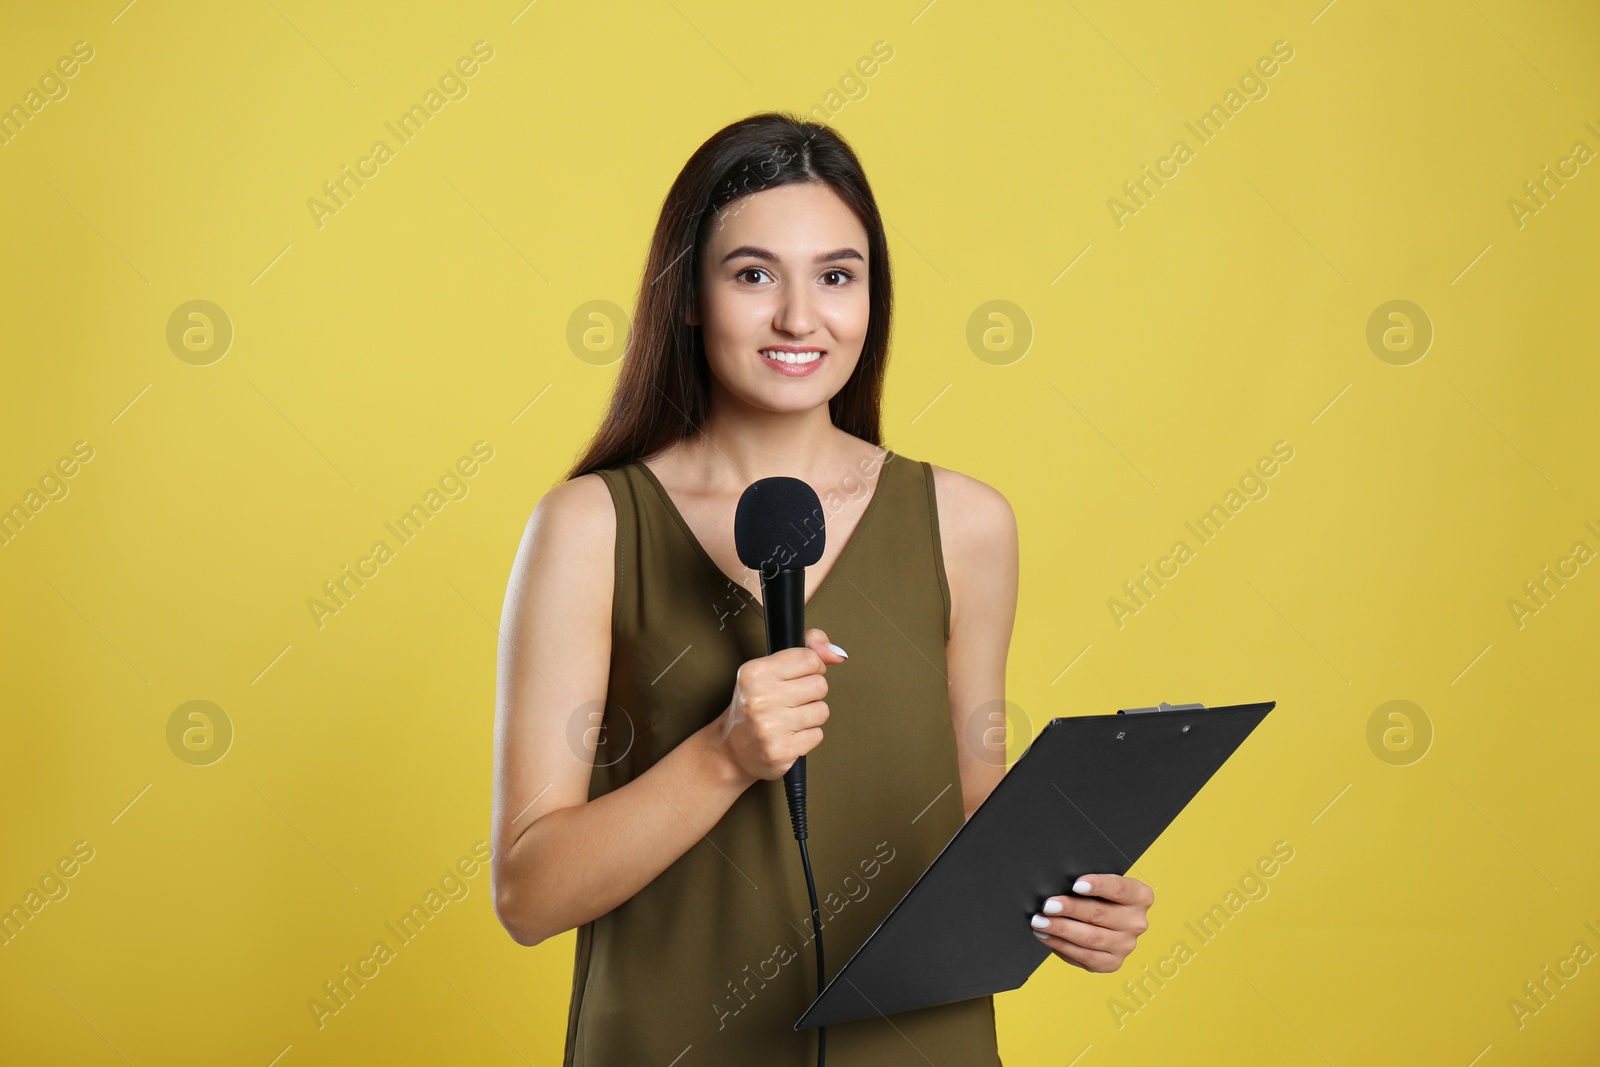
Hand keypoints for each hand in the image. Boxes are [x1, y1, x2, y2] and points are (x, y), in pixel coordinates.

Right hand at [714, 628, 847, 783]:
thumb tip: (837, 653)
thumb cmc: (753, 707)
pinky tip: (788, 735)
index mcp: (755, 673)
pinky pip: (817, 735)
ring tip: (789, 719)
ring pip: (822, 711)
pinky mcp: (781, 750)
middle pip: (820, 685)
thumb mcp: (768, 670)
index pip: (809, 658)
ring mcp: (770, 726)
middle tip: (790, 701)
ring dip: (811, 716)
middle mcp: (760, 698)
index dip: (812, 667)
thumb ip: (806, 650)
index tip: (800, 676)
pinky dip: (807, 737)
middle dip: (811, 693)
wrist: (731, 751)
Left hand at [1029, 874, 1153, 972]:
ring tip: (1040, 922)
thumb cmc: (1101, 897)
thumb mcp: (1102, 884)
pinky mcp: (1113, 963)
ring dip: (1061, 930)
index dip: (1098, 885)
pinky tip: (1047, 937)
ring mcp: (1126, 945)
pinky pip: (1085, 956)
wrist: (1110, 921)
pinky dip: (1062, 946)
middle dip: (1070, 909)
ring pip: (1091, 938)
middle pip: (1100, 914)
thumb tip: (1058, 883)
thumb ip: (1088, 883)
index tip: (1076, 884)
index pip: (1119, 889)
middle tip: (1047, 906)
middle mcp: (1136, 922)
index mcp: (1140, 896)